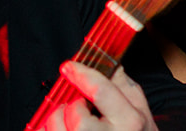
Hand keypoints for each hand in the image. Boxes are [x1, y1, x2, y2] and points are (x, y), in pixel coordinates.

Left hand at [36, 63, 151, 130]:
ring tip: (66, 118)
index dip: (82, 75)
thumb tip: (105, 61)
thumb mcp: (139, 107)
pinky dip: (45, 130)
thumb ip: (122, 84)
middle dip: (72, 106)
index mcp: (129, 121)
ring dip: (56, 120)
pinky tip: (57, 128)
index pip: (101, 91)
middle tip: (77, 105)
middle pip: (79, 119)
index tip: (69, 66)